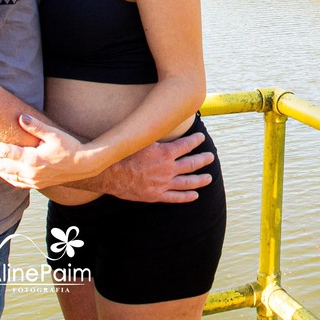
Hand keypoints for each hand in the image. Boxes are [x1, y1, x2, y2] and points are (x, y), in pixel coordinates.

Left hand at [0, 114, 93, 188]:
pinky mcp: (35, 185)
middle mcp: (29, 172)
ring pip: (5, 175)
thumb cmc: (70, 147)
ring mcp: (32, 181)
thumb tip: (20, 117)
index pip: (4, 152)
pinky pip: (14, 182)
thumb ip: (36, 126)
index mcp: (32, 159)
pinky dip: (3, 175)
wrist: (84, 165)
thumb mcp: (54, 134)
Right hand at [98, 131, 213, 202]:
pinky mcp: (156, 196)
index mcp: (165, 153)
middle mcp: (167, 169)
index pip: (186, 145)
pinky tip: (195, 195)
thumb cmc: (124, 154)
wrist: (109, 174)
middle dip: (203, 160)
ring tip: (209, 178)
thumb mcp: (142, 139)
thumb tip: (164, 121)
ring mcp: (163, 184)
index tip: (201, 137)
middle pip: (191, 164)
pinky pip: (175, 198)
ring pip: (187, 182)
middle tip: (211, 157)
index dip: (195, 140)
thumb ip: (155, 134)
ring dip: (200, 180)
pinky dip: (186, 197)